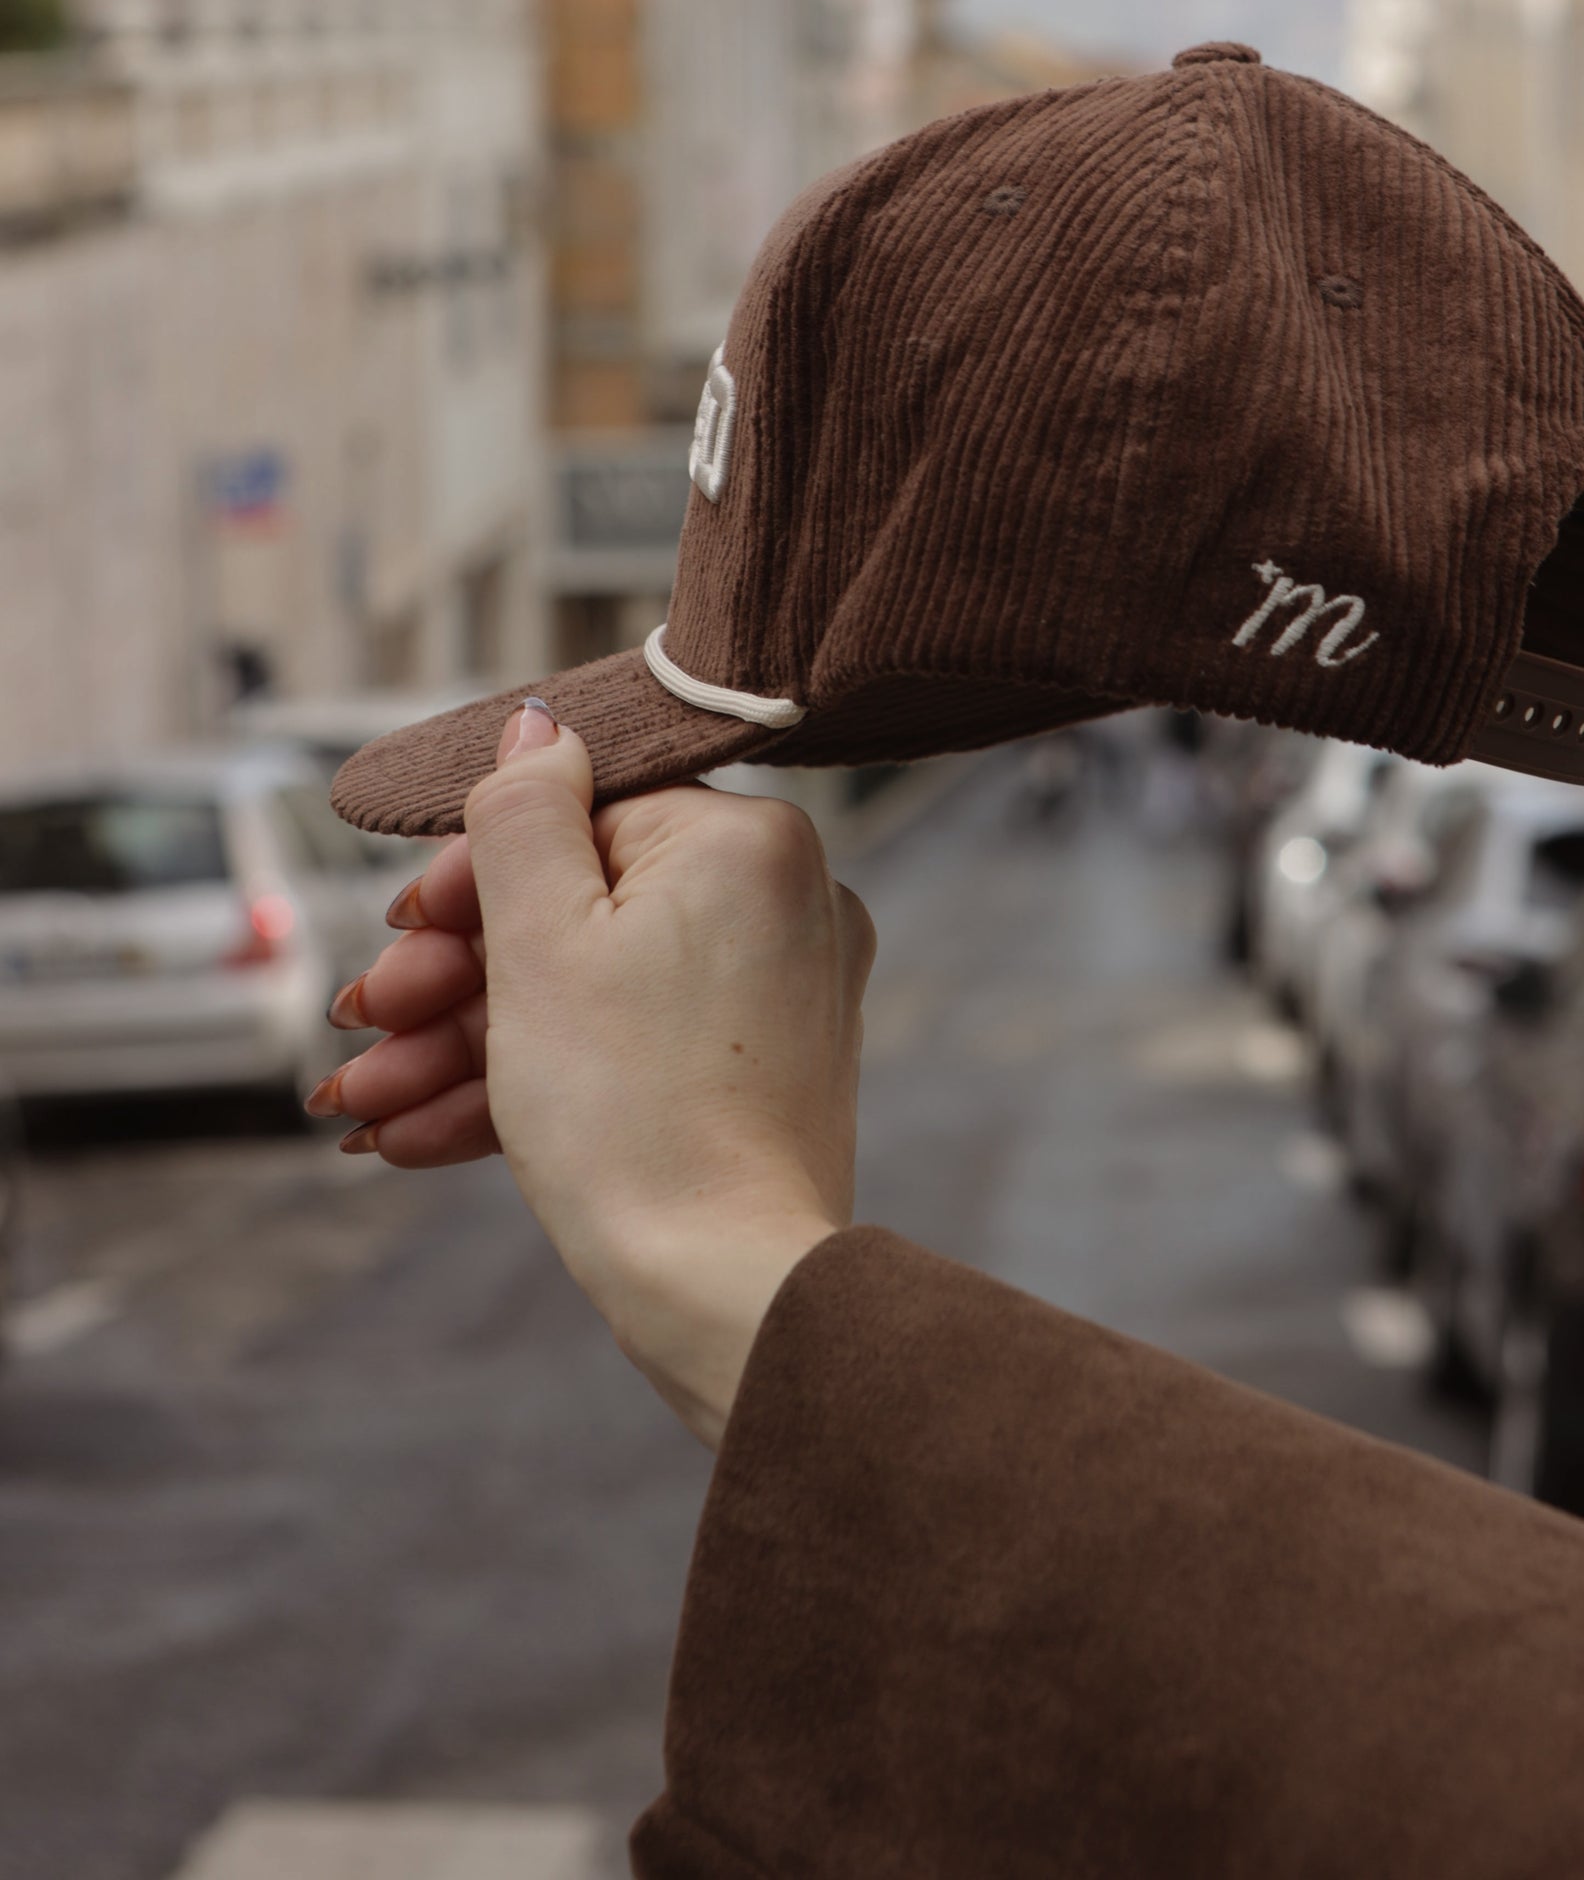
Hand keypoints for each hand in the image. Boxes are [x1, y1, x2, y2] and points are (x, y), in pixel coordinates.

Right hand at [306, 707, 875, 1443]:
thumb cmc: (632, 1118)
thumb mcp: (541, 946)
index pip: (585, 812)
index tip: (402, 932)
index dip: (475, 874)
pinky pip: (634, 1044)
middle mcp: (785, 900)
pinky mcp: (762, 1069)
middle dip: (452, 977)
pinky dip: (536, 1081)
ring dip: (468, 1041)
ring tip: (364, 1104)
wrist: (723, 1295)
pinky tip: (422, 1133)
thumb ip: (523, 818)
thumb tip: (536, 725)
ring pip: (593, 988)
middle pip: (581, 906)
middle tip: (363, 1025)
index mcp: (747, 842)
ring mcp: (780, 991)